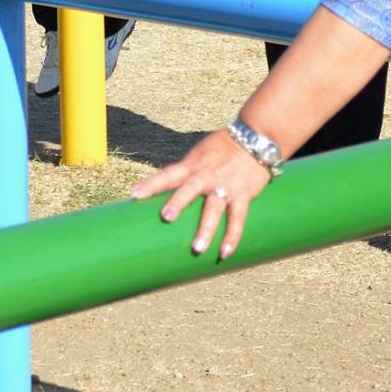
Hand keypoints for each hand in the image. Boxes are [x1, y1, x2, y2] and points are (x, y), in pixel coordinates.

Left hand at [131, 128, 272, 258]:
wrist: (255, 138)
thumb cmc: (221, 149)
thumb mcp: (199, 155)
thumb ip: (184, 172)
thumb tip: (164, 192)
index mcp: (192, 165)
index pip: (168, 174)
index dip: (152, 184)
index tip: (135, 194)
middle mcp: (207, 176)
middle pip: (190, 189)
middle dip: (178, 202)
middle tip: (166, 217)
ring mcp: (225, 186)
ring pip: (214, 209)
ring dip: (207, 229)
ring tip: (197, 248)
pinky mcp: (243, 195)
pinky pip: (238, 218)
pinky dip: (232, 236)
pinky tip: (224, 252)